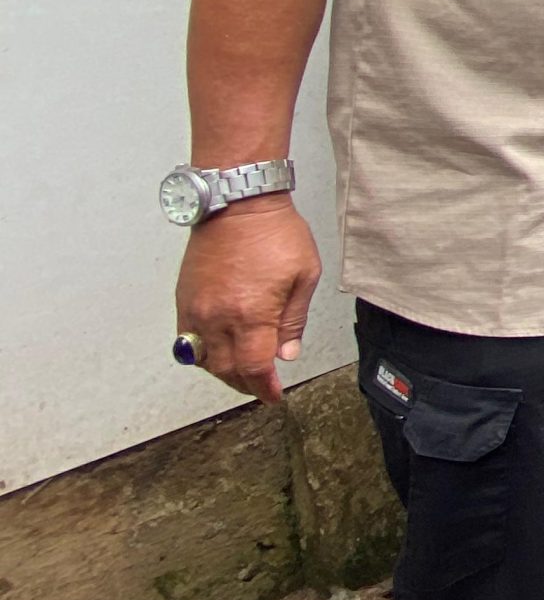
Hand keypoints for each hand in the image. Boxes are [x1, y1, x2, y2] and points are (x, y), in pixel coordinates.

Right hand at [174, 197, 323, 404]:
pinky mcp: (183, 300)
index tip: (273, 396)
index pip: (255, 368)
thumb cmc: (275, 233)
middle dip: (246, 384)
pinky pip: (186, 340)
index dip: (264, 388)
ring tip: (243, 373)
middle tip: (262, 386)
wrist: (237, 204)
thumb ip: (293, 321)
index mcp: (252, 314)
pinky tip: (220, 351)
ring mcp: (196, 310)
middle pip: (227, 370)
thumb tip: (286, 354)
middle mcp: (218, 317)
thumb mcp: (304, 275)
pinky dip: (203, 354)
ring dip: (223, 372)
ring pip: (204, 360)